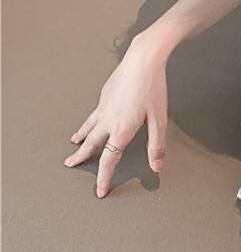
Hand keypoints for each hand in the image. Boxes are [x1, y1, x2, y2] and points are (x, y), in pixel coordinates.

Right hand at [64, 34, 169, 197]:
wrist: (143, 59)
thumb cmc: (153, 87)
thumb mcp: (160, 119)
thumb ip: (157, 144)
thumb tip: (156, 166)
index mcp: (121, 129)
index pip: (110, 160)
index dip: (104, 178)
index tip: (100, 191)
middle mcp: (108, 120)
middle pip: (92, 144)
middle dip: (82, 157)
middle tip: (70, 165)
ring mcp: (104, 106)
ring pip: (89, 126)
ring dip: (81, 137)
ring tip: (74, 143)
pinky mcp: (105, 94)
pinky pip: (94, 113)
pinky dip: (88, 121)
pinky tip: (92, 119)